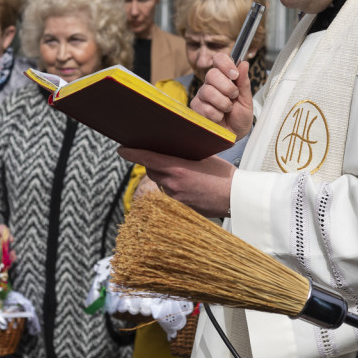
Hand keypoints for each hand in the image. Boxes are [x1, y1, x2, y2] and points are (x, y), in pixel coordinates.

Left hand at [118, 147, 234, 217]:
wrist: (236, 198)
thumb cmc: (224, 176)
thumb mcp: (205, 158)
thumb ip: (185, 156)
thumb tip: (173, 152)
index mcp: (179, 169)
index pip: (148, 159)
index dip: (132, 154)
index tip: (122, 149)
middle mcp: (173, 185)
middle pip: (152, 171)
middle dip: (152, 163)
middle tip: (156, 155)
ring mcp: (176, 198)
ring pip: (161, 183)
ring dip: (164, 175)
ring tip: (178, 169)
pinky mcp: (181, 207)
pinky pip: (170, 193)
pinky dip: (173, 186)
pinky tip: (186, 183)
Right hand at [190, 52, 253, 138]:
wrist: (236, 135)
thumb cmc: (240, 116)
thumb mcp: (246, 99)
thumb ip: (244, 82)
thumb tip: (243, 63)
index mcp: (224, 77)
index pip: (219, 59)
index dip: (225, 64)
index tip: (234, 75)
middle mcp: (211, 83)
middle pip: (211, 74)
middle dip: (227, 87)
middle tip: (234, 96)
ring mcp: (202, 95)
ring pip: (208, 91)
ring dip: (223, 103)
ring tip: (227, 109)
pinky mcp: (196, 108)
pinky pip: (205, 107)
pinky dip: (217, 114)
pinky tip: (219, 117)